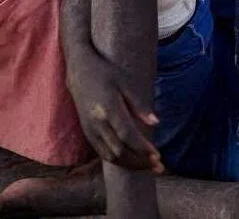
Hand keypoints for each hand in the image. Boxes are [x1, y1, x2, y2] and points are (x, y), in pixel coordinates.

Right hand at [67, 45, 162, 172]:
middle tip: (159, 167)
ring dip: (131, 165)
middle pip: (120, 151)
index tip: (158, 156)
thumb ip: (139, 104)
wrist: (79, 72)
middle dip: (140, 162)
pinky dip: (120, 161)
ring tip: (149, 166)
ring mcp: (90, 131)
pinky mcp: (88, 134)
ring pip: (111, 157)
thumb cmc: (106, 73)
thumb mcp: (125, 81)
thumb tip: (156, 123)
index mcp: (108, 108)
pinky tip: (133, 160)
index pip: (127, 135)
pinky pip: (103, 154)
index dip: (143, 148)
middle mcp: (97, 123)